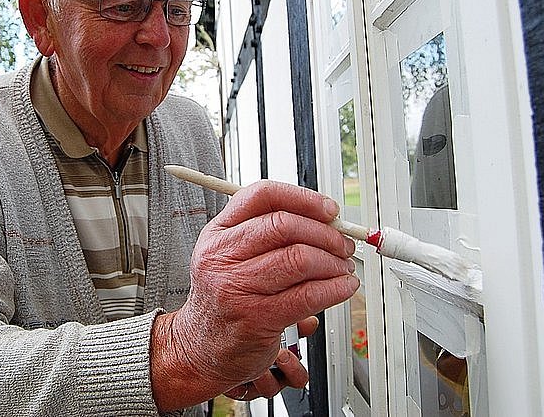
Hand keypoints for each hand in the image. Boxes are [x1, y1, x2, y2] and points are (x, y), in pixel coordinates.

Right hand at [151, 181, 358, 410]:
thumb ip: (265, 234)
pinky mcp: (257, 318)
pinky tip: (343, 287)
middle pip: (285, 225)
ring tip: (343, 267)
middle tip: (342, 243)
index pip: (262, 196)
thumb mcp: (228, 256)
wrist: (200, 348)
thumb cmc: (223, 300)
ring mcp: (237, 287)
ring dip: (334, 262)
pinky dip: (335, 289)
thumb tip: (323, 221)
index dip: (303, 198)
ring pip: (300, 259)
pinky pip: (308, 295)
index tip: (328, 210)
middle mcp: (222, 256)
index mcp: (217, 232)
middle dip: (325, 233)